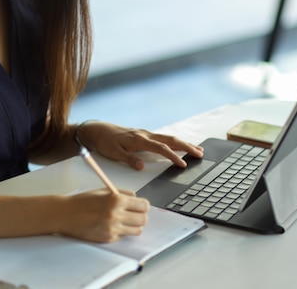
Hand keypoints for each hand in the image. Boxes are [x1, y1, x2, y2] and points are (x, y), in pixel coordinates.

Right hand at [61, 189, 149, 242]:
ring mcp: (112, 228)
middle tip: (135, 213)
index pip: (143, 206)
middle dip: (141, 216)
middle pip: (143, 219)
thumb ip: (123, 194)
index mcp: (116, 200)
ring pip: (137, 230)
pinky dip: (122, 231)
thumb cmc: (84, 201)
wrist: (66, 214)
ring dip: (134, 225)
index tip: (141, 206)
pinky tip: (112, 225)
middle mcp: (116, 215)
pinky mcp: (108, 238)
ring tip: (126, 220)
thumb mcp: (104, 191)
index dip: (143, 205)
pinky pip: (123, 236)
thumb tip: (137, 198)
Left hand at [76, 121, 203, 169]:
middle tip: (200, 153)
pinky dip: (175, 142)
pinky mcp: (144, 135)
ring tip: (197, 150)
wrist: (97, 130)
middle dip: (186, 146)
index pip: (161, 148)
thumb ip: (128, 159)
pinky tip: (181, 146)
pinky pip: (164, 138)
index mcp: (139, 139)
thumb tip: (142, 166)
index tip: (183, 165)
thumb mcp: (113, 153)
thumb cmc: (104, 142)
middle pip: (170, 139)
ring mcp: (146, 134)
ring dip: (183, 143)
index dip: (173, 156)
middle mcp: (145, 134)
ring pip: (169, 138)